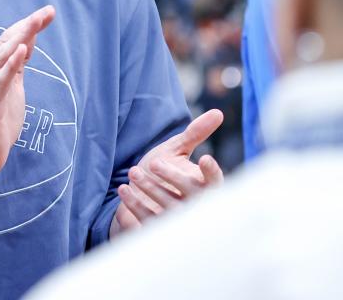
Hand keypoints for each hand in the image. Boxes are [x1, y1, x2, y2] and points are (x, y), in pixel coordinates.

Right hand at [0, 5, 55, 178]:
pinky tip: (22, 49)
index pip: (10, 40)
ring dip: (19, 37)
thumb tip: (26, 42)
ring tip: (35, 22)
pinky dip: (10, 64)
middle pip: (6, 43)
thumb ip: (17, 66)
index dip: (28, 25)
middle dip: (27, 25)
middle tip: (48, 11)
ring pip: (1, 57)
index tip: (48, 13)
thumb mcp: (12, 89)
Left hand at [111, 109, 224, 236]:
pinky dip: (135, 205)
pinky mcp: (157, 230)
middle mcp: (195, 206)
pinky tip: (123, 188)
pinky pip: (148, 221)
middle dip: (173, 178)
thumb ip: (196, 133)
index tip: (206, 158)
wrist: (138, 192)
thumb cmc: (163, 169)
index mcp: (204, 186)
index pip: (216, 183)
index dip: (213, 173)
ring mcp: (177, 221)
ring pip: (169, 209)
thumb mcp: (178, 149)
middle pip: (192, 196)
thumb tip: (218, 112)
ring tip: (133, 172)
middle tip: (155, 162)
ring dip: (150, 189)